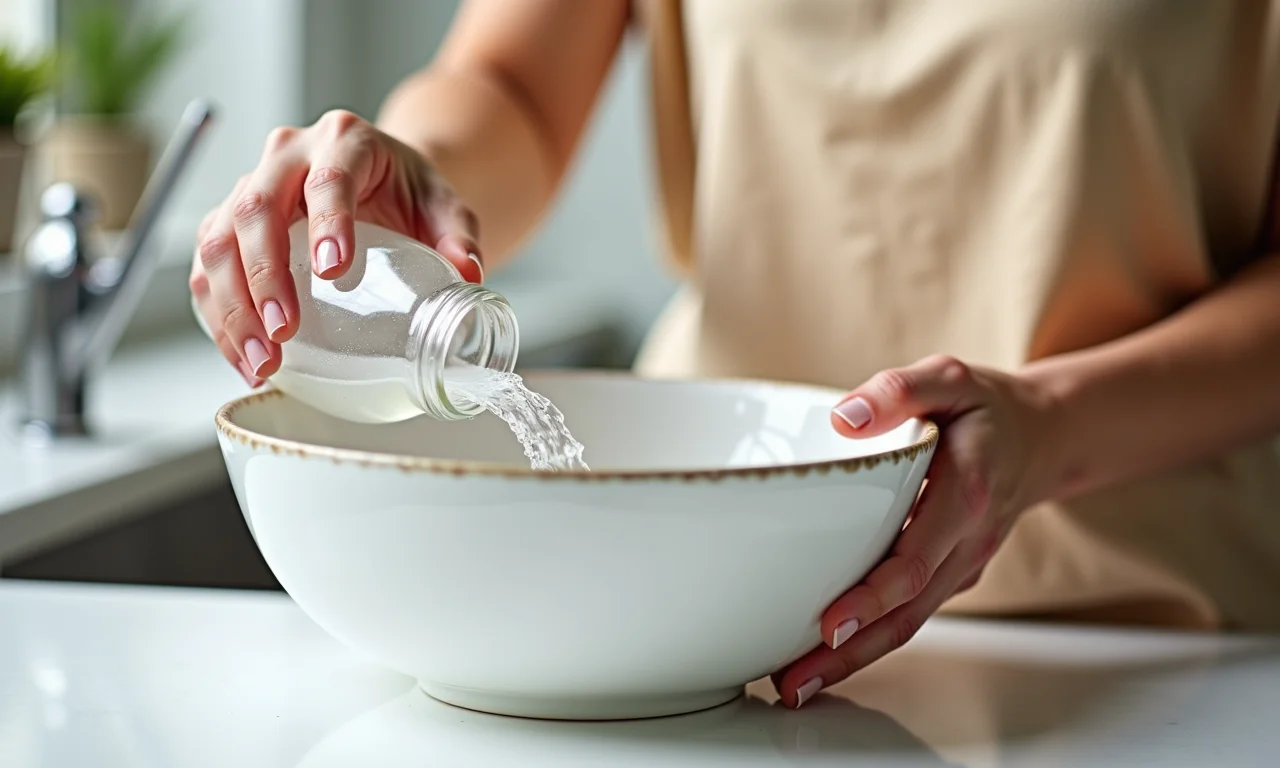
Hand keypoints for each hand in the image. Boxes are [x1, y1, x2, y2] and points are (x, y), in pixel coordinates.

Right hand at [189, 109, 483, 385]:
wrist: (381, 182)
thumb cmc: (409, 193)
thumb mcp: (445, 206)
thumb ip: (459, 235)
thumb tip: (469, 273)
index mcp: (345, 140)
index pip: (330, 177)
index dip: (327, 221)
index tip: (332, 271)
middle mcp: (287, 155)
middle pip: (258, 209)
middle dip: (265, 276)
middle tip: (284, 332)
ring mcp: (250, 186)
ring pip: (219, 240)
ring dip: (233, 306)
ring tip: (261, 359)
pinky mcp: (228, 222)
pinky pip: (209, 268)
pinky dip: (219, 316)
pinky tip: (243, 356)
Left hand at [774, 354, 1057, 706]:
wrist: (1041, 438)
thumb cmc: (984, 408)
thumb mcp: (948, 379)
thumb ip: (899, 391)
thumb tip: (845, 418)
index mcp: (966, 496)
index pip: (916, 559)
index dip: (873, 596)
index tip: (829, 622)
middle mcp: (966, 544)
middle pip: (907, 612)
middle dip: (850, 652)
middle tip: (793, 681)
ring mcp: (959, 567)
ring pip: (907, 623)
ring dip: (853, 659)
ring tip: (794, 684)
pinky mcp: (946, 576)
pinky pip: (910, 613)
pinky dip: (869, 640)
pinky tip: (822, 655)